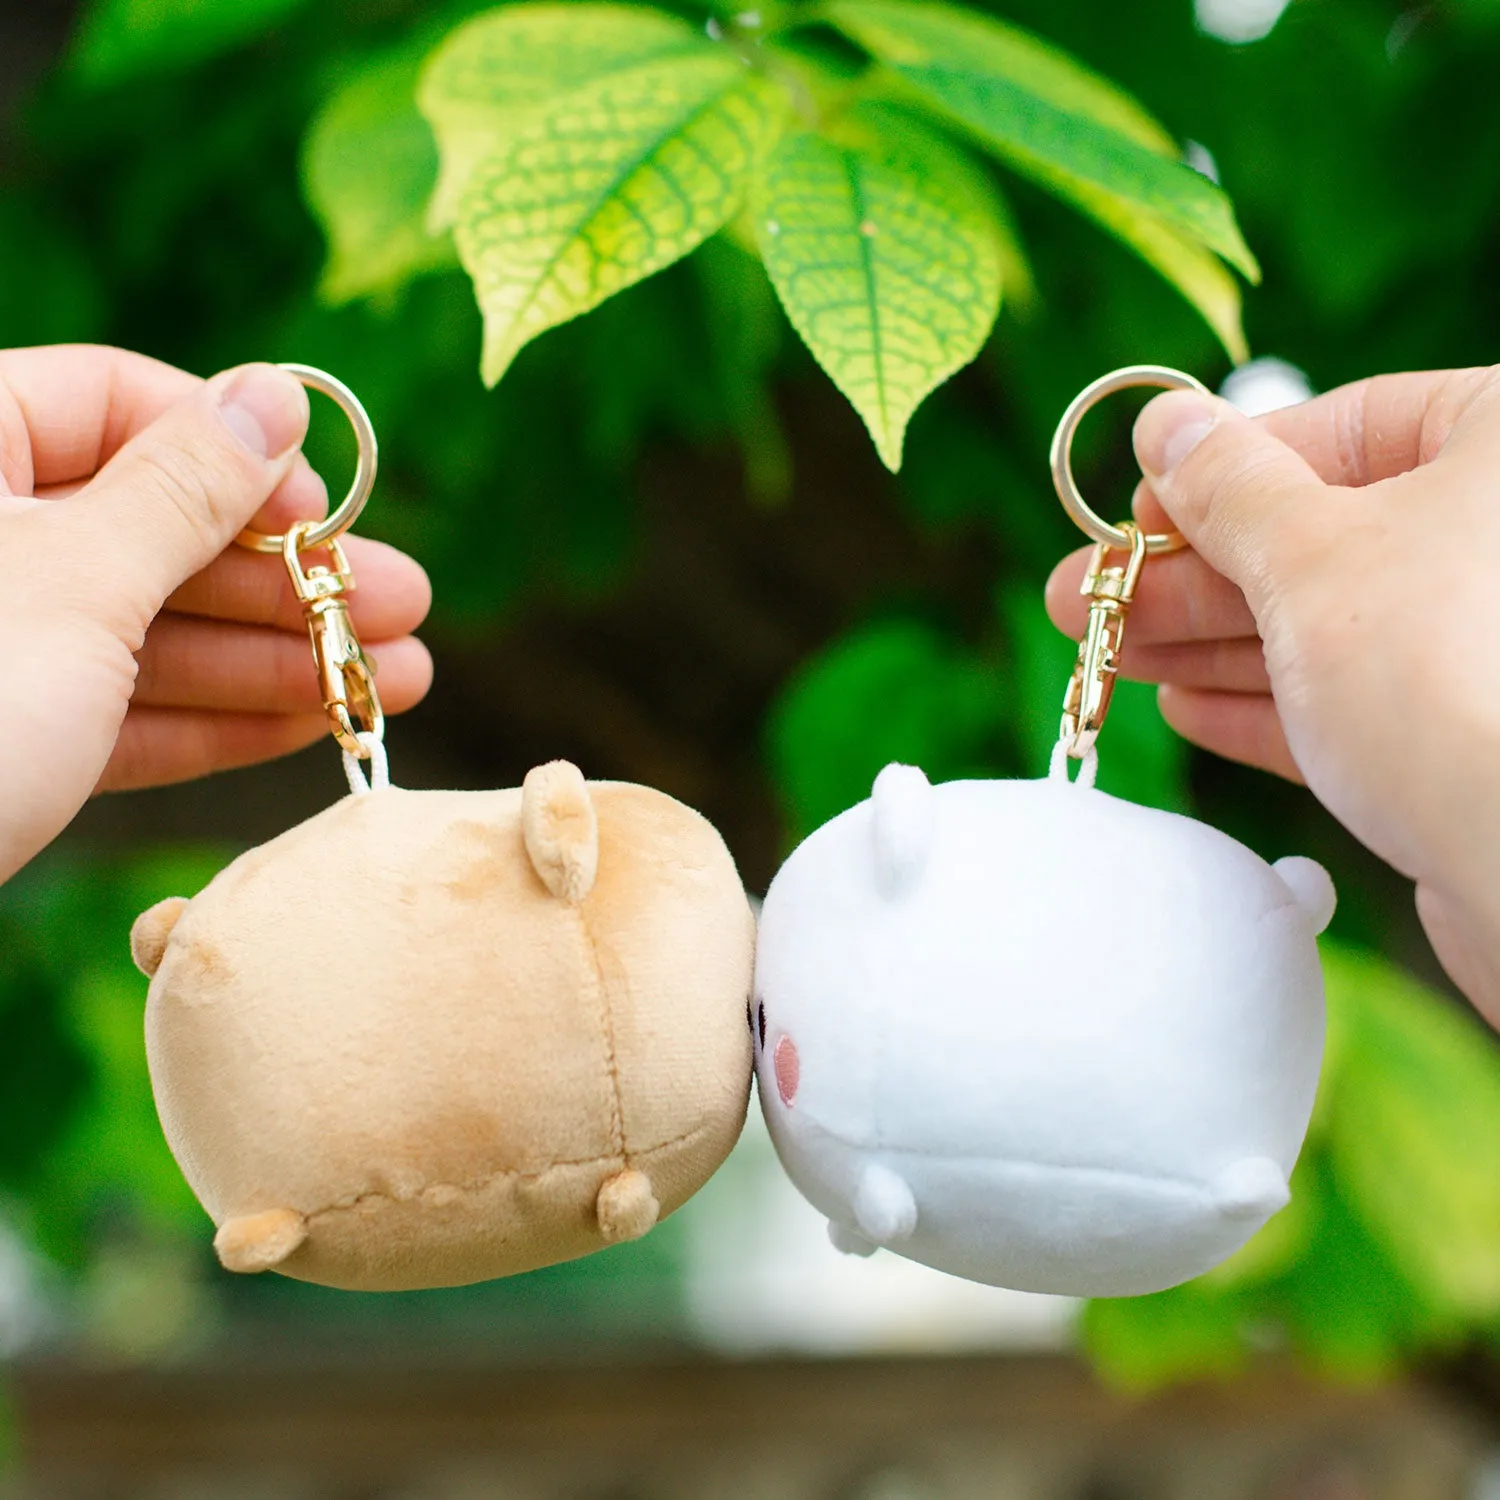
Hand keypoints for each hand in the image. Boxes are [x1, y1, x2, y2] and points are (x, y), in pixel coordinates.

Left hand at [0, 346, 431, 883]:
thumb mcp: (75, 582)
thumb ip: (185, 490)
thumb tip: (273, 393)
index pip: (114, 401)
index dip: (234, 453)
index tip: (323, 515)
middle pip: (155, 528)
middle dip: (289, 578)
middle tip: (406, 608)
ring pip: (153, 630)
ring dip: (279, 658)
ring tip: (397, 681)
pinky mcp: (4, 740)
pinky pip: (125, 710)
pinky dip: (219, 721)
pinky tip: (315, 722)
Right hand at [1046, 366, 1499, 1025]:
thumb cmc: (1443, 674)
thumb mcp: (1308, 555)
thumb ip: (1229, 488)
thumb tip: (1171, 423)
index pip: (1351, 424)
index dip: (1229, 467)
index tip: (1140, 511)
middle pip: (1322, 535)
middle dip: (1188, 574)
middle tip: (1085, 601)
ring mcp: (1484, 646)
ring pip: (1325, 626)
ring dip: (1206, 642)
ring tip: (1108, 658)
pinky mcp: (1466, 738)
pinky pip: (1352, 701)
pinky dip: (1265, 703)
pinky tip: (1184, 708)